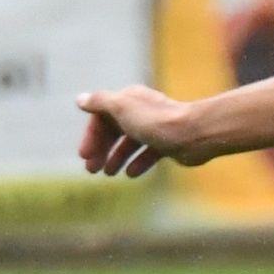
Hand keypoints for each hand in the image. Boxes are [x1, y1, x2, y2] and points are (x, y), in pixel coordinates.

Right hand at [76, 86, 199, 177]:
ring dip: (117, 157)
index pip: (102, 116)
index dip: (92, 135)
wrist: (193, 135)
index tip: (85, 155)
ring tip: (109, 174)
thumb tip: (80, 99)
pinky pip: (149, 152)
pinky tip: (131, 174)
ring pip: (131, 142)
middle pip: (115, 129)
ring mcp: (156, 127)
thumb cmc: (156, 121)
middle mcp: (142, 110)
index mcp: (129, 99)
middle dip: (102, 149)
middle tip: (92, 170)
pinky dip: (138, 162)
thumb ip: (100, 103)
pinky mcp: (169, 142)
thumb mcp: (121, 108)